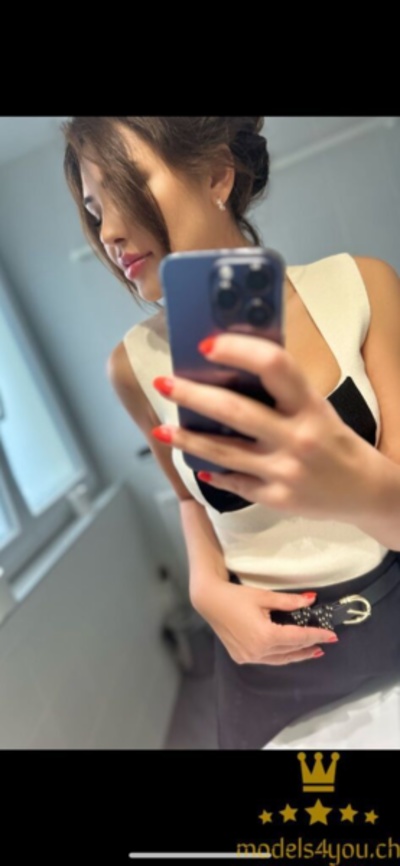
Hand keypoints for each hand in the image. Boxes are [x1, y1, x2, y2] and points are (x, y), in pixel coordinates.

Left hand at [152, 333, 376, 522]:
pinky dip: (213, 472)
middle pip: (235, 411)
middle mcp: (297, 437)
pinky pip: (235, 482)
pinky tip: (196, 465)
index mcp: (309, 405)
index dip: (239, 351)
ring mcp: (284, 471)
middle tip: (163, 382)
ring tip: (161, 429)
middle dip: (192, 395)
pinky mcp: (276, 498)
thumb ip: (281, 393)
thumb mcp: (317, 408)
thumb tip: (228, 368)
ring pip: (224, 451)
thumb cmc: (334, 440)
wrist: (365, 491)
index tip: (207, 345)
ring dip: (187, 439)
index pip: (275, 366)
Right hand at [193, 578, 337, 664]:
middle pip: (291, 650)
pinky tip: (288, 651)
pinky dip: (281, 656)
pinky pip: (267, 659)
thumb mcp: (264, 596)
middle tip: (326, 642)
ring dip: (297, 655)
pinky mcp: (242, 657)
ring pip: (280, 659)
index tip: (332, 636)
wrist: (210, 602)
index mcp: (265, 636)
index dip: (317, 635)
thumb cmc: (236, 596)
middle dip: (310, 646)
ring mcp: (249, 657)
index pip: (298, 638)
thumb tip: (311, 599)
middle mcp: (258, 651)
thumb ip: (289, 601)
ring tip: (313, 651)